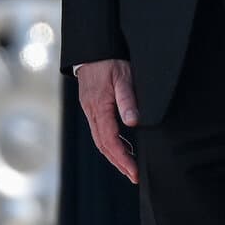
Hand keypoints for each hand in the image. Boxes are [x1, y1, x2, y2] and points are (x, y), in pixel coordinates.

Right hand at [77, 58, 139, 184]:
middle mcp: (91, 112)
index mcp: (99, 107)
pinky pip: (100, 131)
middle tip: (134, 177)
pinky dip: (111, 143)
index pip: (110, 141)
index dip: (122, 159)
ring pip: (100, 140)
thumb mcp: (123, 77)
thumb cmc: (110, 60)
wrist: (93, 47)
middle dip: (119, 163)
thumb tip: (133, 122)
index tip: (134, 172)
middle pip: (103, 145)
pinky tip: (123, 146)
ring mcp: (90, 110)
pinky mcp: (92, 107)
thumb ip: (128, 99)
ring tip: (130, 167)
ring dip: (114, 155)